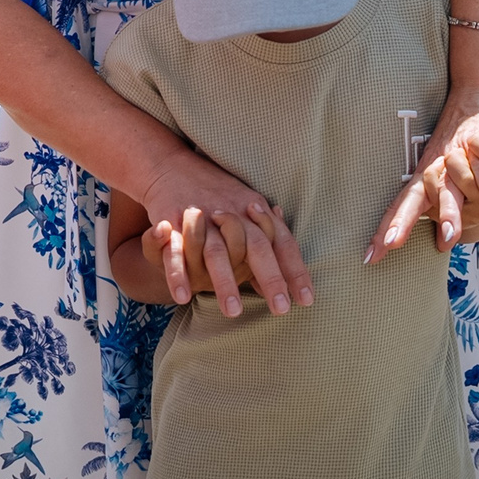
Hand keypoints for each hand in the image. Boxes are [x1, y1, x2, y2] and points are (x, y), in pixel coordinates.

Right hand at [140, 205, 299, 316]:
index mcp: (253, 211)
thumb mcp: (247, 213)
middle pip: (255, 246)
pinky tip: (184, 297)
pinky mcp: (171, 222)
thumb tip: (288, 285)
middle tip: (282, 309)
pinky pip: (175, 252)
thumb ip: (268, 247)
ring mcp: (201, 218)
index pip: (281, 242)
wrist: (172, 166)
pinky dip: (178, 275)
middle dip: (270, 277)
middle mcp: (231, 214)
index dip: (294, 270)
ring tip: (234, 312)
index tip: (307, 300)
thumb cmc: (216, 196)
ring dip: (225, 282)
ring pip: (216, 252)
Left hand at [369, 94, 478, 262]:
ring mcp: (454, 157)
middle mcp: (435, 170)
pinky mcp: (475, 142)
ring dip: (451, 215)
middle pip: (417, 197)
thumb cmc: (464, 150)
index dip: (390, 228)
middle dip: (404, 222)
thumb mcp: (451, 180)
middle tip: (396, 244)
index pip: (403, 205)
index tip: (372, 256)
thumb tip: (442, 243)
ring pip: (449, 188)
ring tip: (449, 240)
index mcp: (426, 180)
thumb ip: (447, 208)